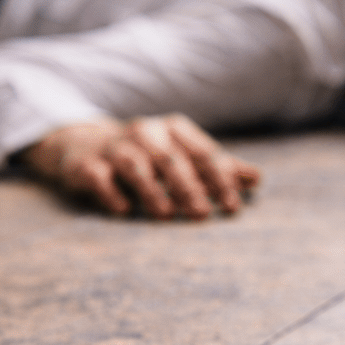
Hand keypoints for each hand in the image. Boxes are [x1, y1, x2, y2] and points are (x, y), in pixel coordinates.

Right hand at [22, 114, 260, 220]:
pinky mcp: (86, 164)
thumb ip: (218, 168)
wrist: (87, 145)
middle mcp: (145, 132)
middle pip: (171, 158)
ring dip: (151, 189)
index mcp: (174, 129)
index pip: (202, 152)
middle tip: (202, 214)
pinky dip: (111, 191)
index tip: (232, 206)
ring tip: (166, 214)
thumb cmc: (149, 155)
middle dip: (188, 186)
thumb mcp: (184, 156)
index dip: (220, 178)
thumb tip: (257, 179)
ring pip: (134, 165)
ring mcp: (114, 147)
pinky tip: (123, 210)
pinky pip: (98, 175)